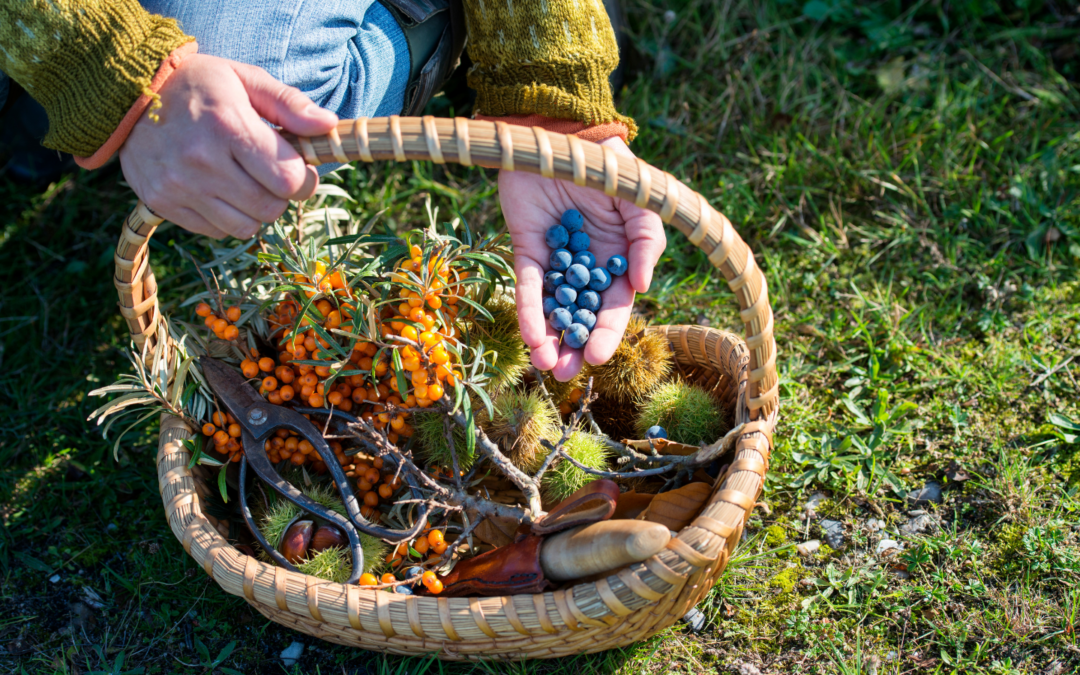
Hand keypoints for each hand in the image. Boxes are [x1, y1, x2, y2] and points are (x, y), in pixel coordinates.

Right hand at [120, 54, 337, 238]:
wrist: (126, 93)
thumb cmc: (198, 84)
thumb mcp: (245, 79)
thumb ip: (290, 104)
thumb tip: (329, 125)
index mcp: (228, 126)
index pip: (289, 179)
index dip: (304, 179)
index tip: (298, 168)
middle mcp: (202, 161)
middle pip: (270, 208)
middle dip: (280, 195)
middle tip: (270, 174)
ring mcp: (179, 186)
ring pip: (245, 227)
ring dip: (254, 210)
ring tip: (243, 182)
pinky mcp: (162, 203)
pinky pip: (216, 232)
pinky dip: (226, 218)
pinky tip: (217, 189)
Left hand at [500, 136, 665, 380]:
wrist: (561, 131)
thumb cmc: (607, 166)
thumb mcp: (639, 202)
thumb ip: (648, 241)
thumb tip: (641, 286)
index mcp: (618, 261)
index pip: (613, 307)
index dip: (606, 334)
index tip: (596, 358)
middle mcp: (586, 267)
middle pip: (580, 316)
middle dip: (574, 347)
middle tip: (565, 374)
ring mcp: (555, 260)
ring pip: (552, 309)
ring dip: (548, 339)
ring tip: (545, 365)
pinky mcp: (526, 249)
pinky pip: (528, 286)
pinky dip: (529, 311)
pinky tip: (529, 336)